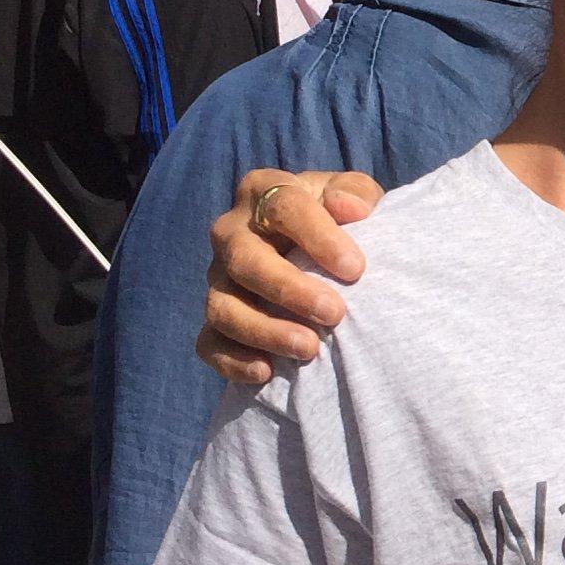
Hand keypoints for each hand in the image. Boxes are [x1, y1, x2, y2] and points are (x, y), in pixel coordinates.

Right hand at [200, 167, 383, 384]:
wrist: (319, 253)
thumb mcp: (354, 196)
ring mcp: (218, 277)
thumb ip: (355, 192)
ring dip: (264, 330)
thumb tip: (351, 207)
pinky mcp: (216, 319)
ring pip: (223, 306)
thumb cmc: (341, 220)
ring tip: (310, 348)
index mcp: (263, 192)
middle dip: (288, 289)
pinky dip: (233, 361)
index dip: (318, 237)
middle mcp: (232, 232)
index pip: (283, 207)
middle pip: (245, 260)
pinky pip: (209, 343)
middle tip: (335, 313)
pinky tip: (267, 372)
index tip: (355, 268)